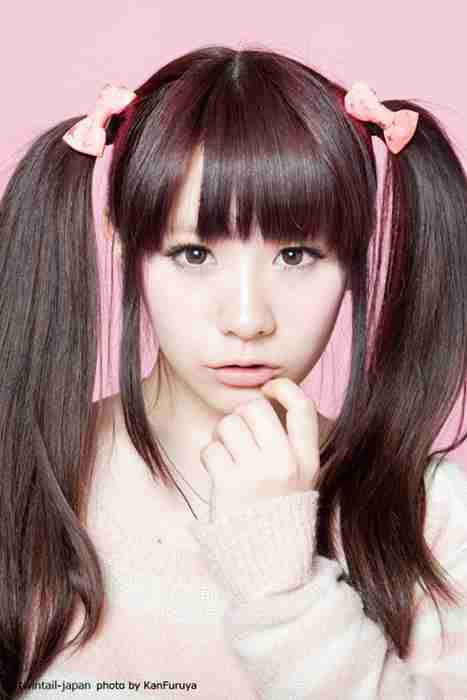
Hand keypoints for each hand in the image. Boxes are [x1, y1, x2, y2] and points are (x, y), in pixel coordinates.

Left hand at [200, 378, 320, 521]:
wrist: (266, 563)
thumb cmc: (276, 513)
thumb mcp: (300, 479)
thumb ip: (289, 445)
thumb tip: (263, 399)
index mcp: (307, 460)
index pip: (302, 407)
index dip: (283, 388)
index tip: (267, 389)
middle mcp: (285, 464)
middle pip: (256, 408)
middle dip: (241, 416)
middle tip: (239, 434)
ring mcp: (257, 474)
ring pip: (228, 424)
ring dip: (221, 435)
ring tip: (228, 455)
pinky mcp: (229, 485)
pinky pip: (210, 448)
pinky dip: (209, 457)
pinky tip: (218, 473)